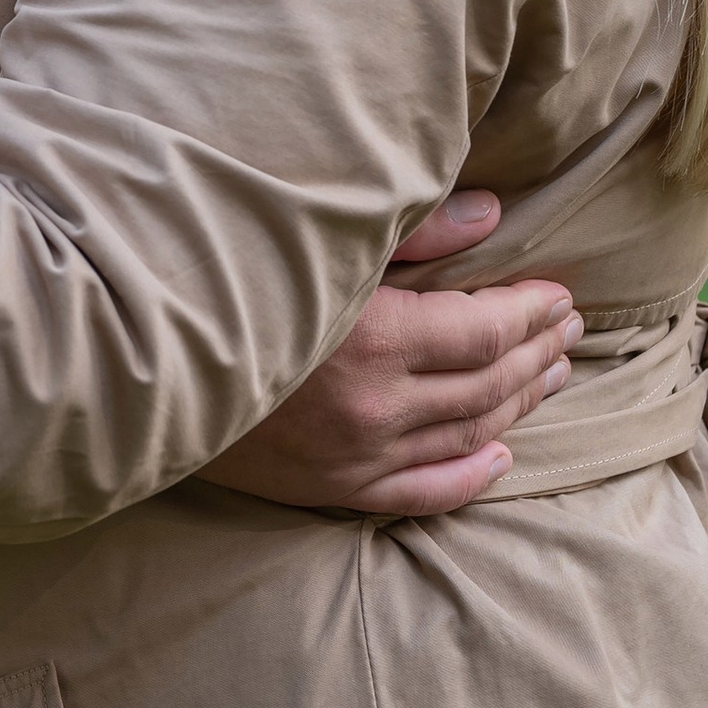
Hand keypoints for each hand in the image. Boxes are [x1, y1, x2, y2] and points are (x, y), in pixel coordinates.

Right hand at [199, 191, 581, 519]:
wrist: (139, 370)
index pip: (485, 329)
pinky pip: (422, 494)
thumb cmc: (226, 284)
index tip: (559, 294)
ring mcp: (356, 457)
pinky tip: (503, 457)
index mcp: (375, 338)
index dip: (531, 312)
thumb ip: (410, 230)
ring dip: (519, 404)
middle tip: (569, 330)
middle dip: (537, 352)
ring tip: (552, 376)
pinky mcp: (330, 490)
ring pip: (467, 434)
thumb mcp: (313, 240)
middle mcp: (376, 407)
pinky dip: (470, 477)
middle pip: (487, 382)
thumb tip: (493, 214)